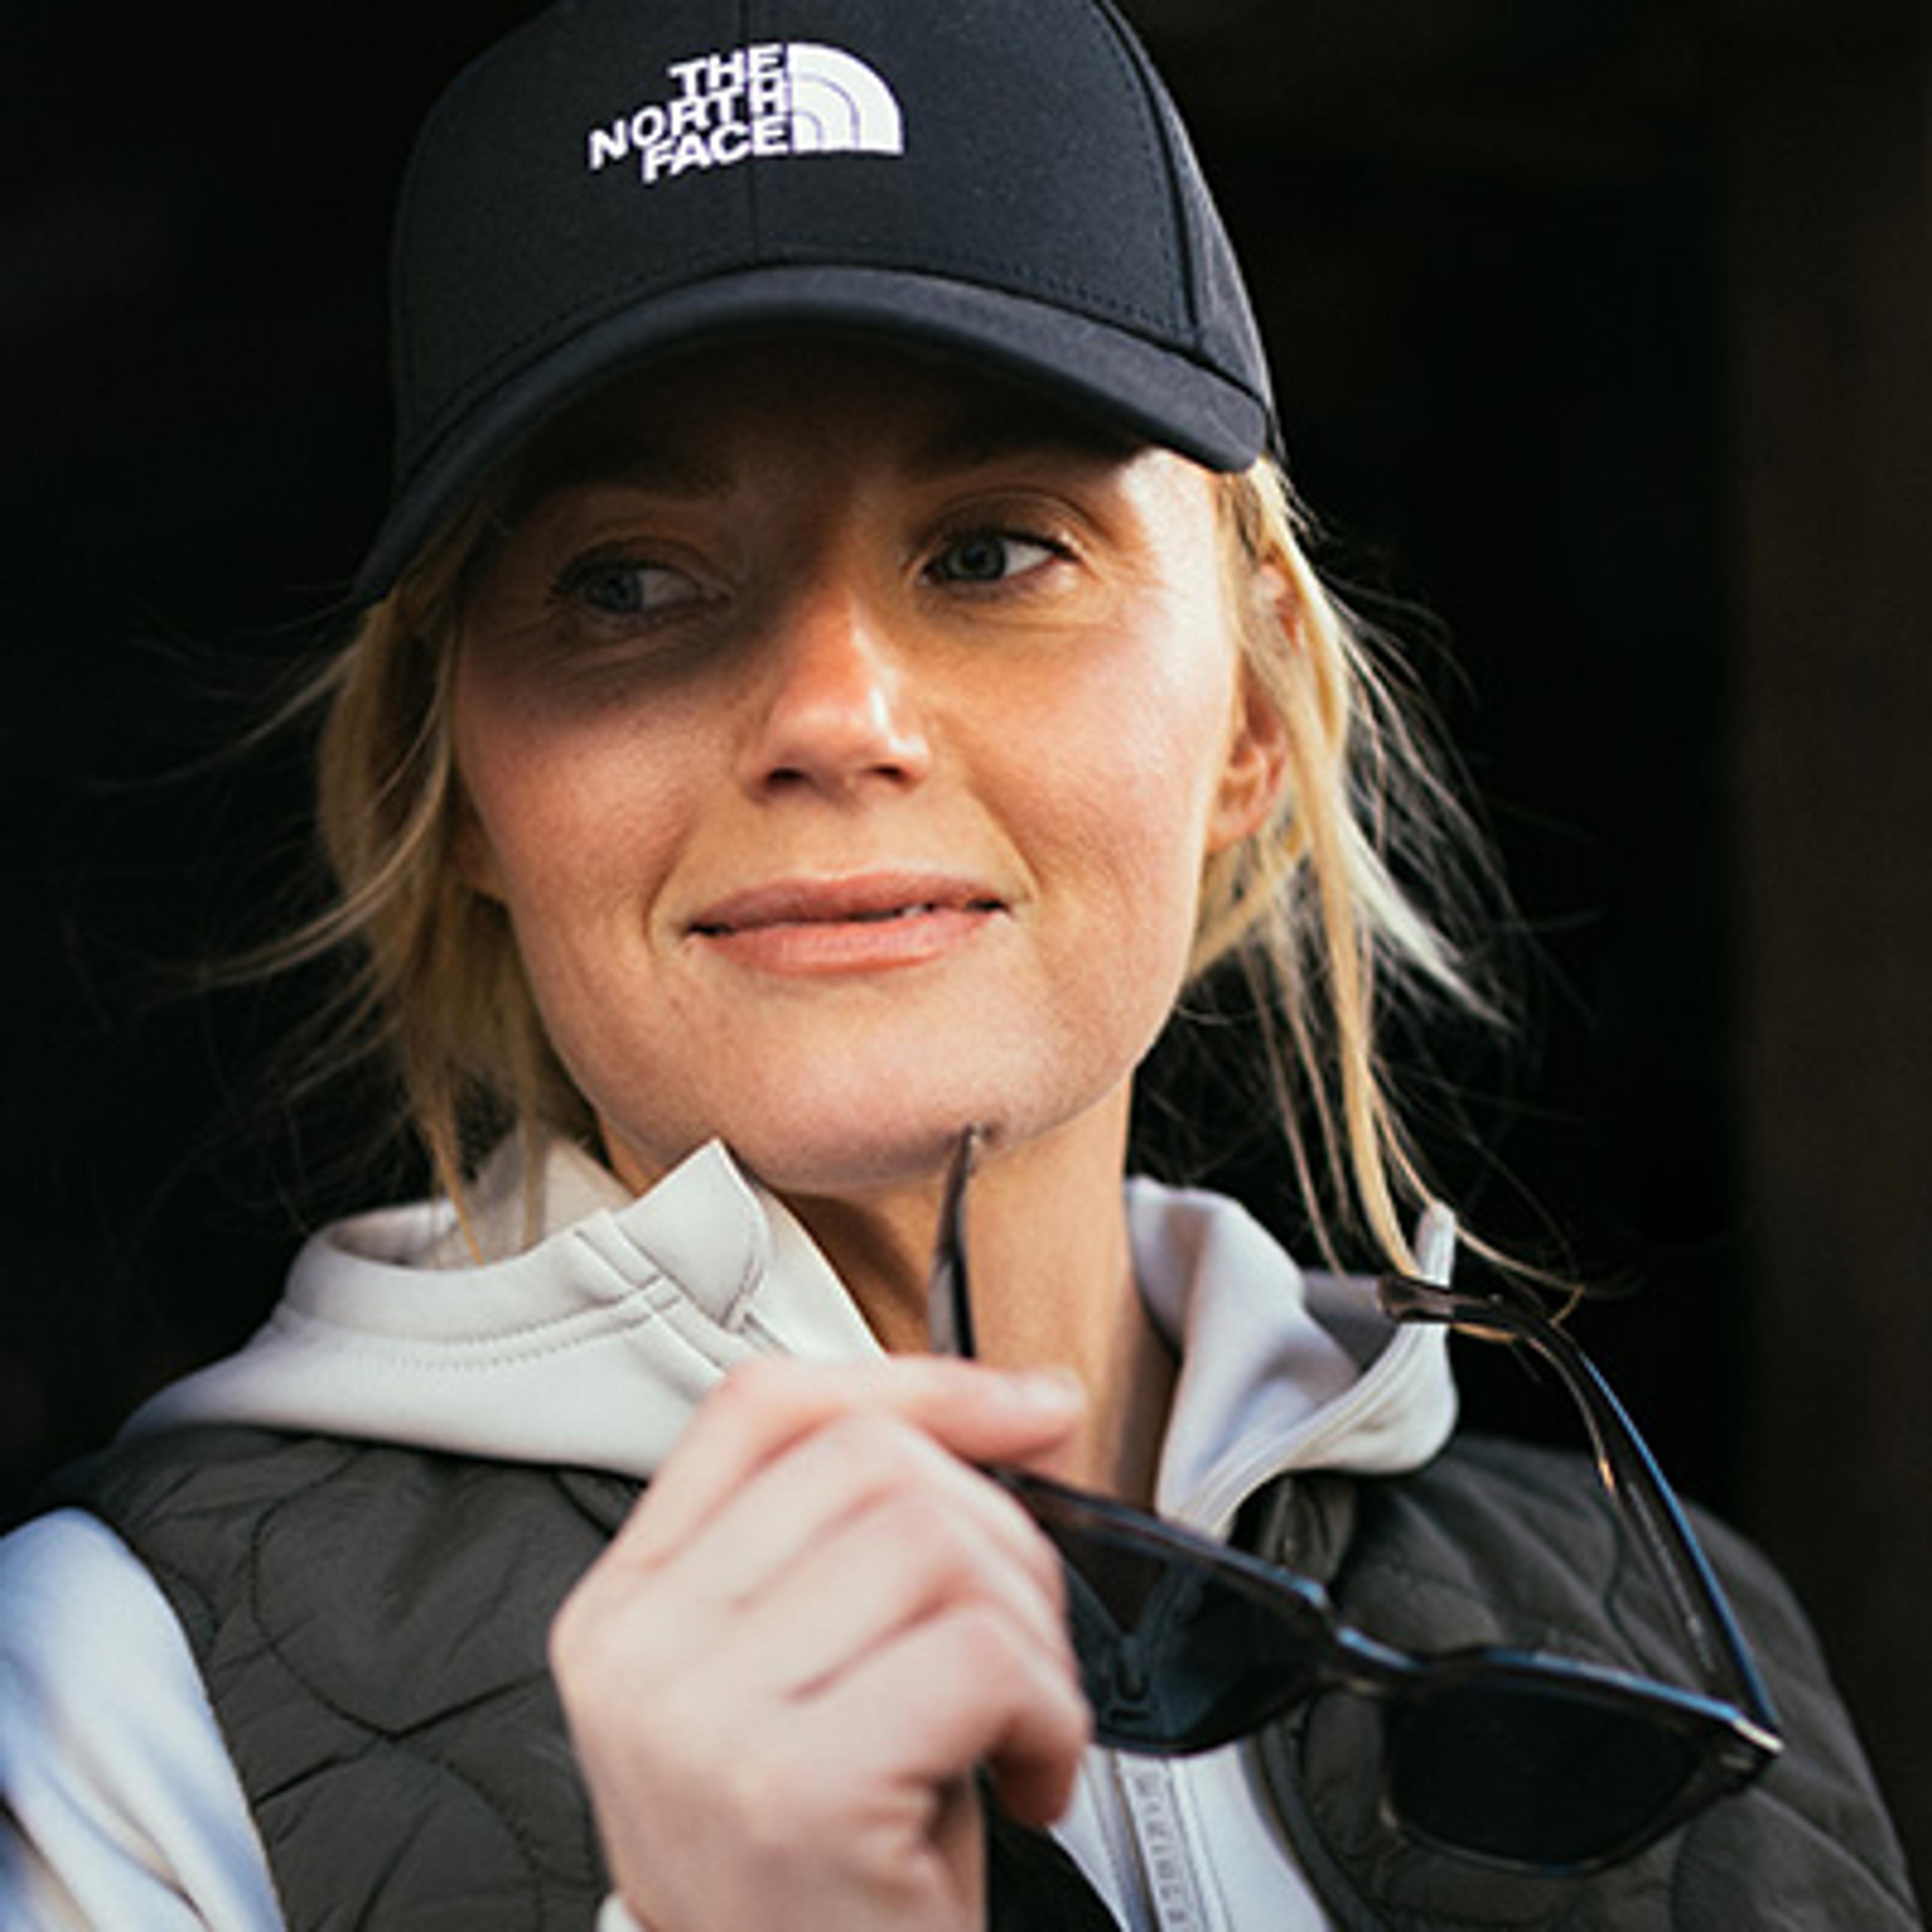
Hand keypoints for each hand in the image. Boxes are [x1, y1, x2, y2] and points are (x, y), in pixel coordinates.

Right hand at [550, 1356, 1091, 1931]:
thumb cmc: (825, 1871)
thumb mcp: (807, 1678)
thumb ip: (860, 1536)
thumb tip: (1023, 1403)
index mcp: (630, 1603)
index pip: (766, 1408)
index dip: (914, 1385)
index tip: (1026, 1410)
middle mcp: (641, 1651)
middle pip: (869, 1461)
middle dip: (999, 1533)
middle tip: (1017, 1644)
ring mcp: (702, 1719)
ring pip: (932, 1542)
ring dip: (1030, 1633)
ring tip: (1016, 1720)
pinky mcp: (791, 1790)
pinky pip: (977, 1654)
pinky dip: (1049, 1713)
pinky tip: (1025, 1778)